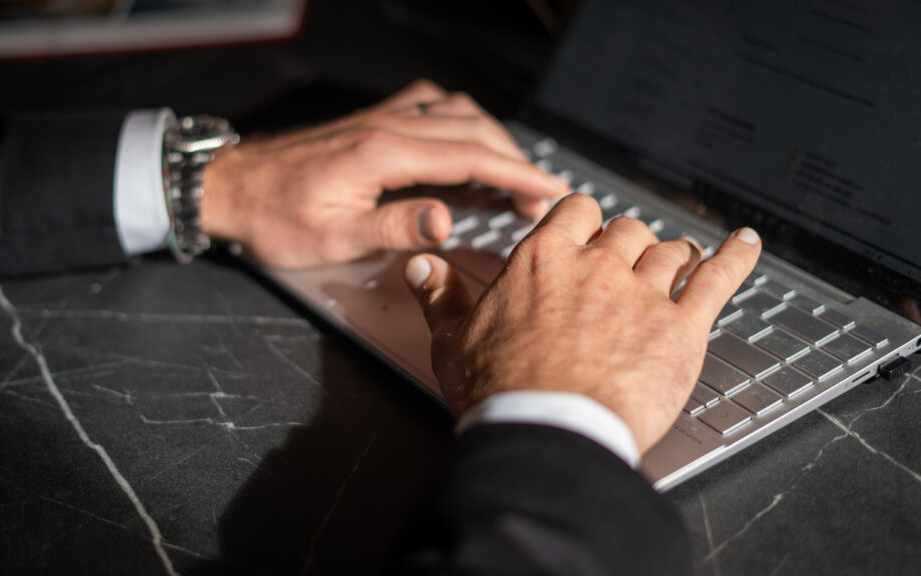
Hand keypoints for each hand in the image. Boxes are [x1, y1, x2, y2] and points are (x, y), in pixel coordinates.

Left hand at [200, 79, 567, 266]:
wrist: (231, 187)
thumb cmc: (274, 217)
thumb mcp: (333, 237)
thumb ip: (393, 228)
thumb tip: (446, 220)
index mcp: (381, 153)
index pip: (469, 156)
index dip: (516, 173)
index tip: (549, 190)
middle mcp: (385, 125)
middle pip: (471, 128)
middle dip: (514, 158)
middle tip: (538, 194)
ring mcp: (378, 117)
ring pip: (454, 110)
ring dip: (490, 136)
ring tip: (510, 170)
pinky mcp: (369, 119)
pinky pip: (429, 104)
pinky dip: (460, 120)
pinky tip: (464, 139)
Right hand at [403, 194, 761, 453]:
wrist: (547, 433)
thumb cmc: (500, 392)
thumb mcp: (452, 340)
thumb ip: (439, 296)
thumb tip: (421, 267)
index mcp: (543, 260)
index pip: (575, 211)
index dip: (583, 221)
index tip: (584, 232)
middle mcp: (597, 267)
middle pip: (626, 230)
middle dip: (627, 244)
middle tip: (624, 264)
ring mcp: (644, 294)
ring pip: (670, 252)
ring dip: (673, 256)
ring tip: (677, 262)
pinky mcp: (681, 327)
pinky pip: (719, 278)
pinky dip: (737, 257)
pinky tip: (746, 244)